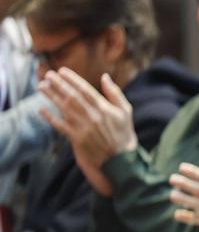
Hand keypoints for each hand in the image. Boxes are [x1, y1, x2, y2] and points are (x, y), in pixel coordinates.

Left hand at [39, 70, 137, 197]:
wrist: (121, 160)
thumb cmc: (123, 134)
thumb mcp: (125, 112)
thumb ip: (115, 93)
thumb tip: (105, 76)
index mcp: (105, 108)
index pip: (85, 90)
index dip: (72, 79)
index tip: (62, 71)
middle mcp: (93, 117)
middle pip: (72, 97)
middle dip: (59, 85)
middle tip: (48, 75)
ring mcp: (84, 128)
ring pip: (64, 109)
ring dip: (51, 97)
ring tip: (42, 87)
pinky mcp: (77, 139)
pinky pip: (61, 126)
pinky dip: (50, 118)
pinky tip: (41, 109)